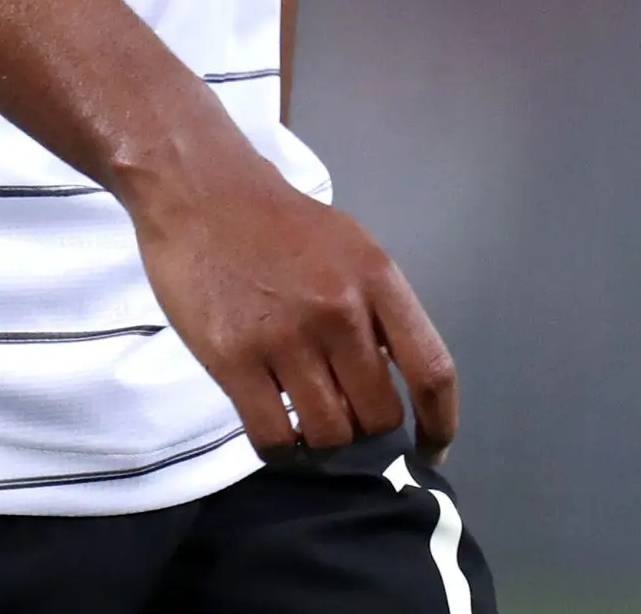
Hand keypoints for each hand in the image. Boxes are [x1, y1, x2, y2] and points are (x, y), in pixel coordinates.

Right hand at [126, 140, 458, 462]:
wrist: (200, 190)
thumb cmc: (278, 222)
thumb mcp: (350, 248)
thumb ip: (376, 309)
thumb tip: (391, 378)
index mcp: (377, 280)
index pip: (432, 371)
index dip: (439, 424)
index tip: (429, 451)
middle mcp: (339, 312)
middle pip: (380, 416)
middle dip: (368, 432)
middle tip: (346, 421)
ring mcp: (285, 337)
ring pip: (330, 436)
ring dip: (324, 443)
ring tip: (307, 424)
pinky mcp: (234, 359)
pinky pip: (274, 437)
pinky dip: (282, 450)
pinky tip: (278, 433)